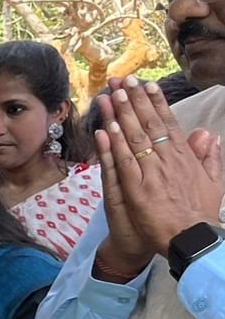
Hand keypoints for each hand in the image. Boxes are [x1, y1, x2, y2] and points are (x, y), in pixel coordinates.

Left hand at [98, 76, 224, 256]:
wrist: (191, 239)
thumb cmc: (198, 213)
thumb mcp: (212, 182)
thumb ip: (209, 157)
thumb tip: (210, 135)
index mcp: (185, 157)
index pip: (168, 124)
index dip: (157, 103)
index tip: (148, 85)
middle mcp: (168, 160)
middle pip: (149, 124)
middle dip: (135, 100)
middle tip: (123, 80)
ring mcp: (151, 173)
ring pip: (134, 138)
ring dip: (122, 115)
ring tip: (111, 94)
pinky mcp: (136, 189)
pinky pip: (123, 162)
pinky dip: (115, 144)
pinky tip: (107, 128)